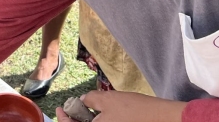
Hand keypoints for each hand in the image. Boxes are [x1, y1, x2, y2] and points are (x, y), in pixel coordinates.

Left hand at [56, 91, 185, 121]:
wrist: (160, 118)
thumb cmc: (133, 109)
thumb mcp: (107, 99)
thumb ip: (89, 100)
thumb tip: (82, 101)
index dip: (63, 118)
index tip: (58, 108)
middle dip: (74, 121)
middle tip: (72, 109)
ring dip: (87, 121)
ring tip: (86, 110)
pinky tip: (100, 114)